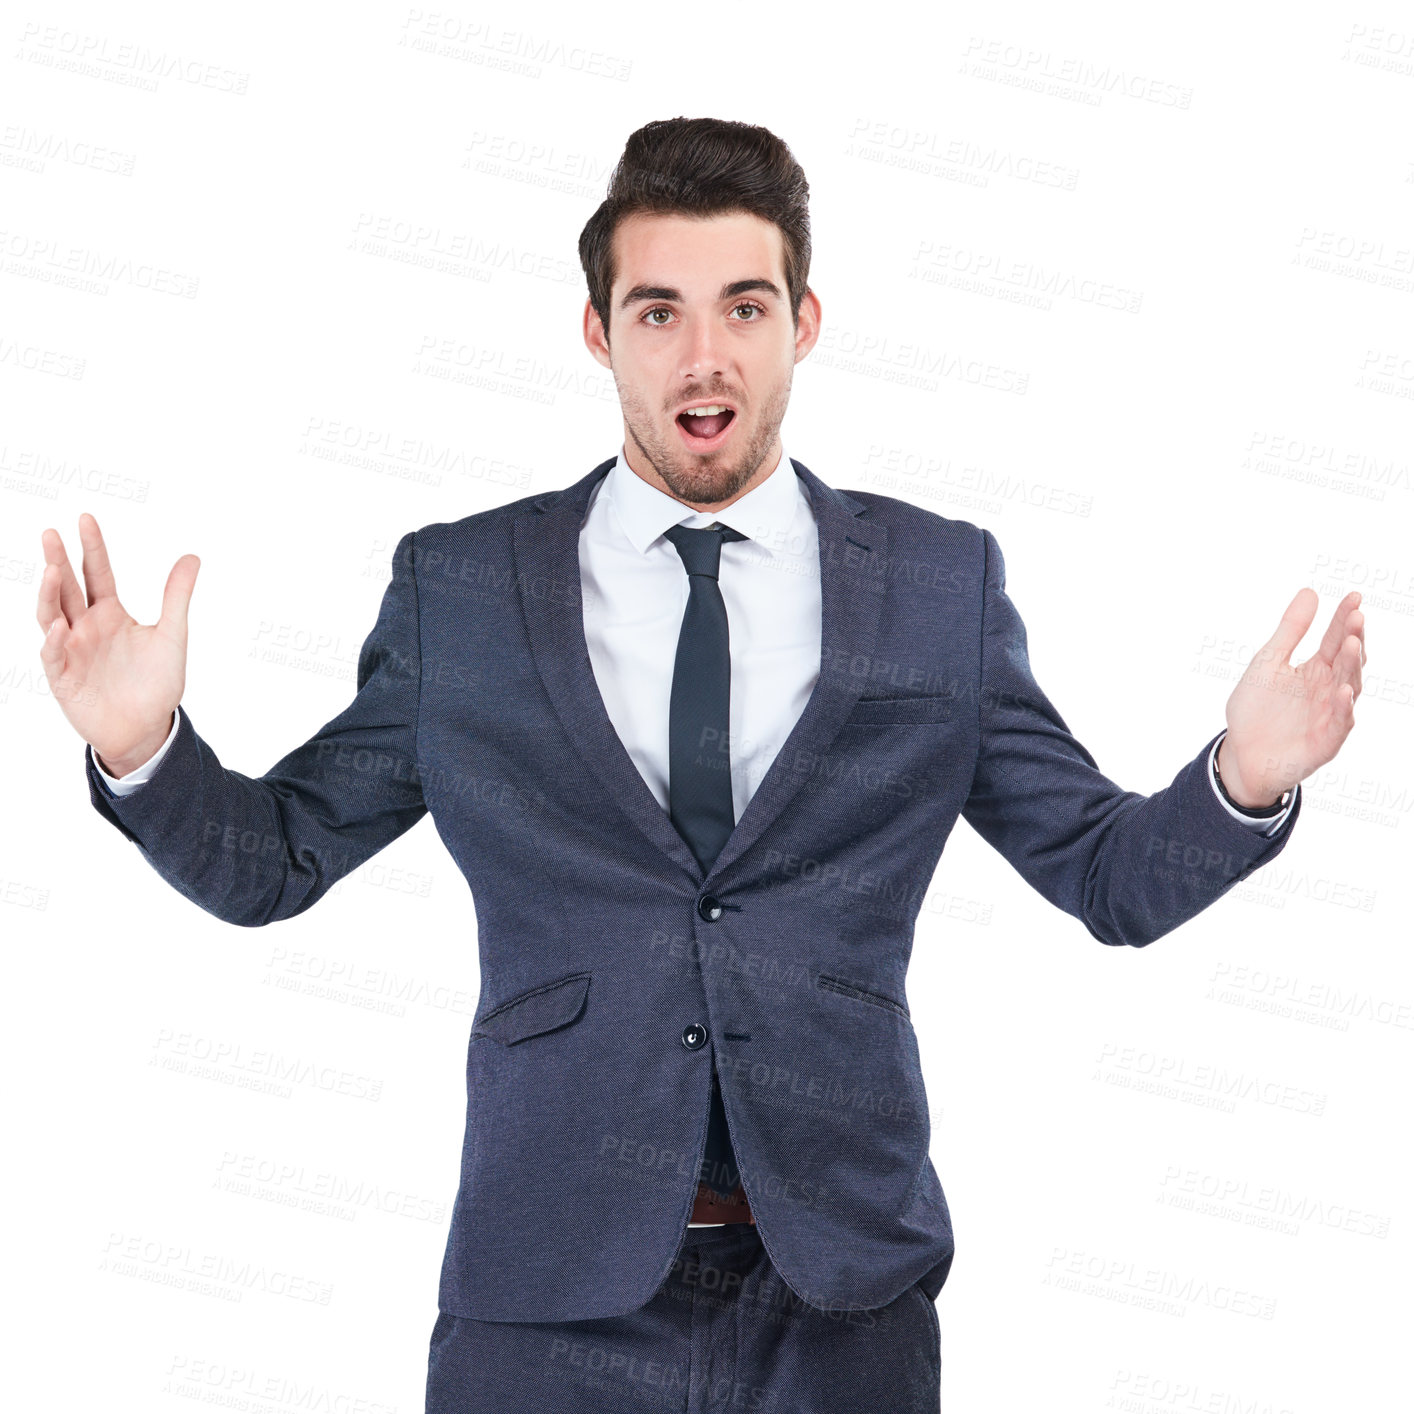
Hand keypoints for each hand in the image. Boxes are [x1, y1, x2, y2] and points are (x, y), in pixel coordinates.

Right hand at [37, 513, 198, 775]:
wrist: (148, 727)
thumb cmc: (156, 682)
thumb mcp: (172, 635)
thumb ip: (176, 596)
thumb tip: (192, 556)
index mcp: (110, 612)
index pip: (97, 573)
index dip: (91, 547)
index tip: (86, 518)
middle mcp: (86, 626)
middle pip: (67, 587)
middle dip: (57, 560)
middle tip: (50, 532)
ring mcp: (71, 649)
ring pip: (51, 614)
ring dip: (49, 594)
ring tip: (51, 570)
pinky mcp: (64, 677)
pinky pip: (53, 655)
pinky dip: (53, 641)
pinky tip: (58, 627)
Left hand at [1218, 588, 1364, 807]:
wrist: (1241, 752)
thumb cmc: (1257, 708)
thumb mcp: (1269, 662)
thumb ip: (1290, 630)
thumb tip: (1310, 591)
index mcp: (1317, 669)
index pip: (1336, 639)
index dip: (1344, 618)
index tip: (1353, 596)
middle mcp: (1330, 689)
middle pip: (1347, 660)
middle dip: (1353, 639)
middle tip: (1356, 616)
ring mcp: (1330, 714)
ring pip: (1349, 687)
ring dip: (1352, 667)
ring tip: (1351, 644)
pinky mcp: (1326, 741)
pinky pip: (1339, 722)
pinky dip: (1342, 707)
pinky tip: (1343, 690)